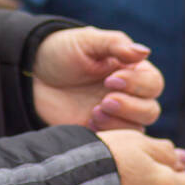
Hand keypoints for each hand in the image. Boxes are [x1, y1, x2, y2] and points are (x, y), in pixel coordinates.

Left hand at [32, 27, 164, 131]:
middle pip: (151, 110)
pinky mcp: (99, 133)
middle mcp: (129, 96)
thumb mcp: (88, 41)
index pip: (153, 83)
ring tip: (94, 112)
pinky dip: (107, 134)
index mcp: (132, 71)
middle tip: (104, 100)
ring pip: (138, 129)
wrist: (30, 75)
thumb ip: (116, 45)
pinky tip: (87, 122)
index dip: (138, 84)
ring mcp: (115, 117)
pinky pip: (116, 143)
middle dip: (131, 106)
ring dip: (120, 122)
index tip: (111, 79)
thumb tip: (144, 52)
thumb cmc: (62, 52)